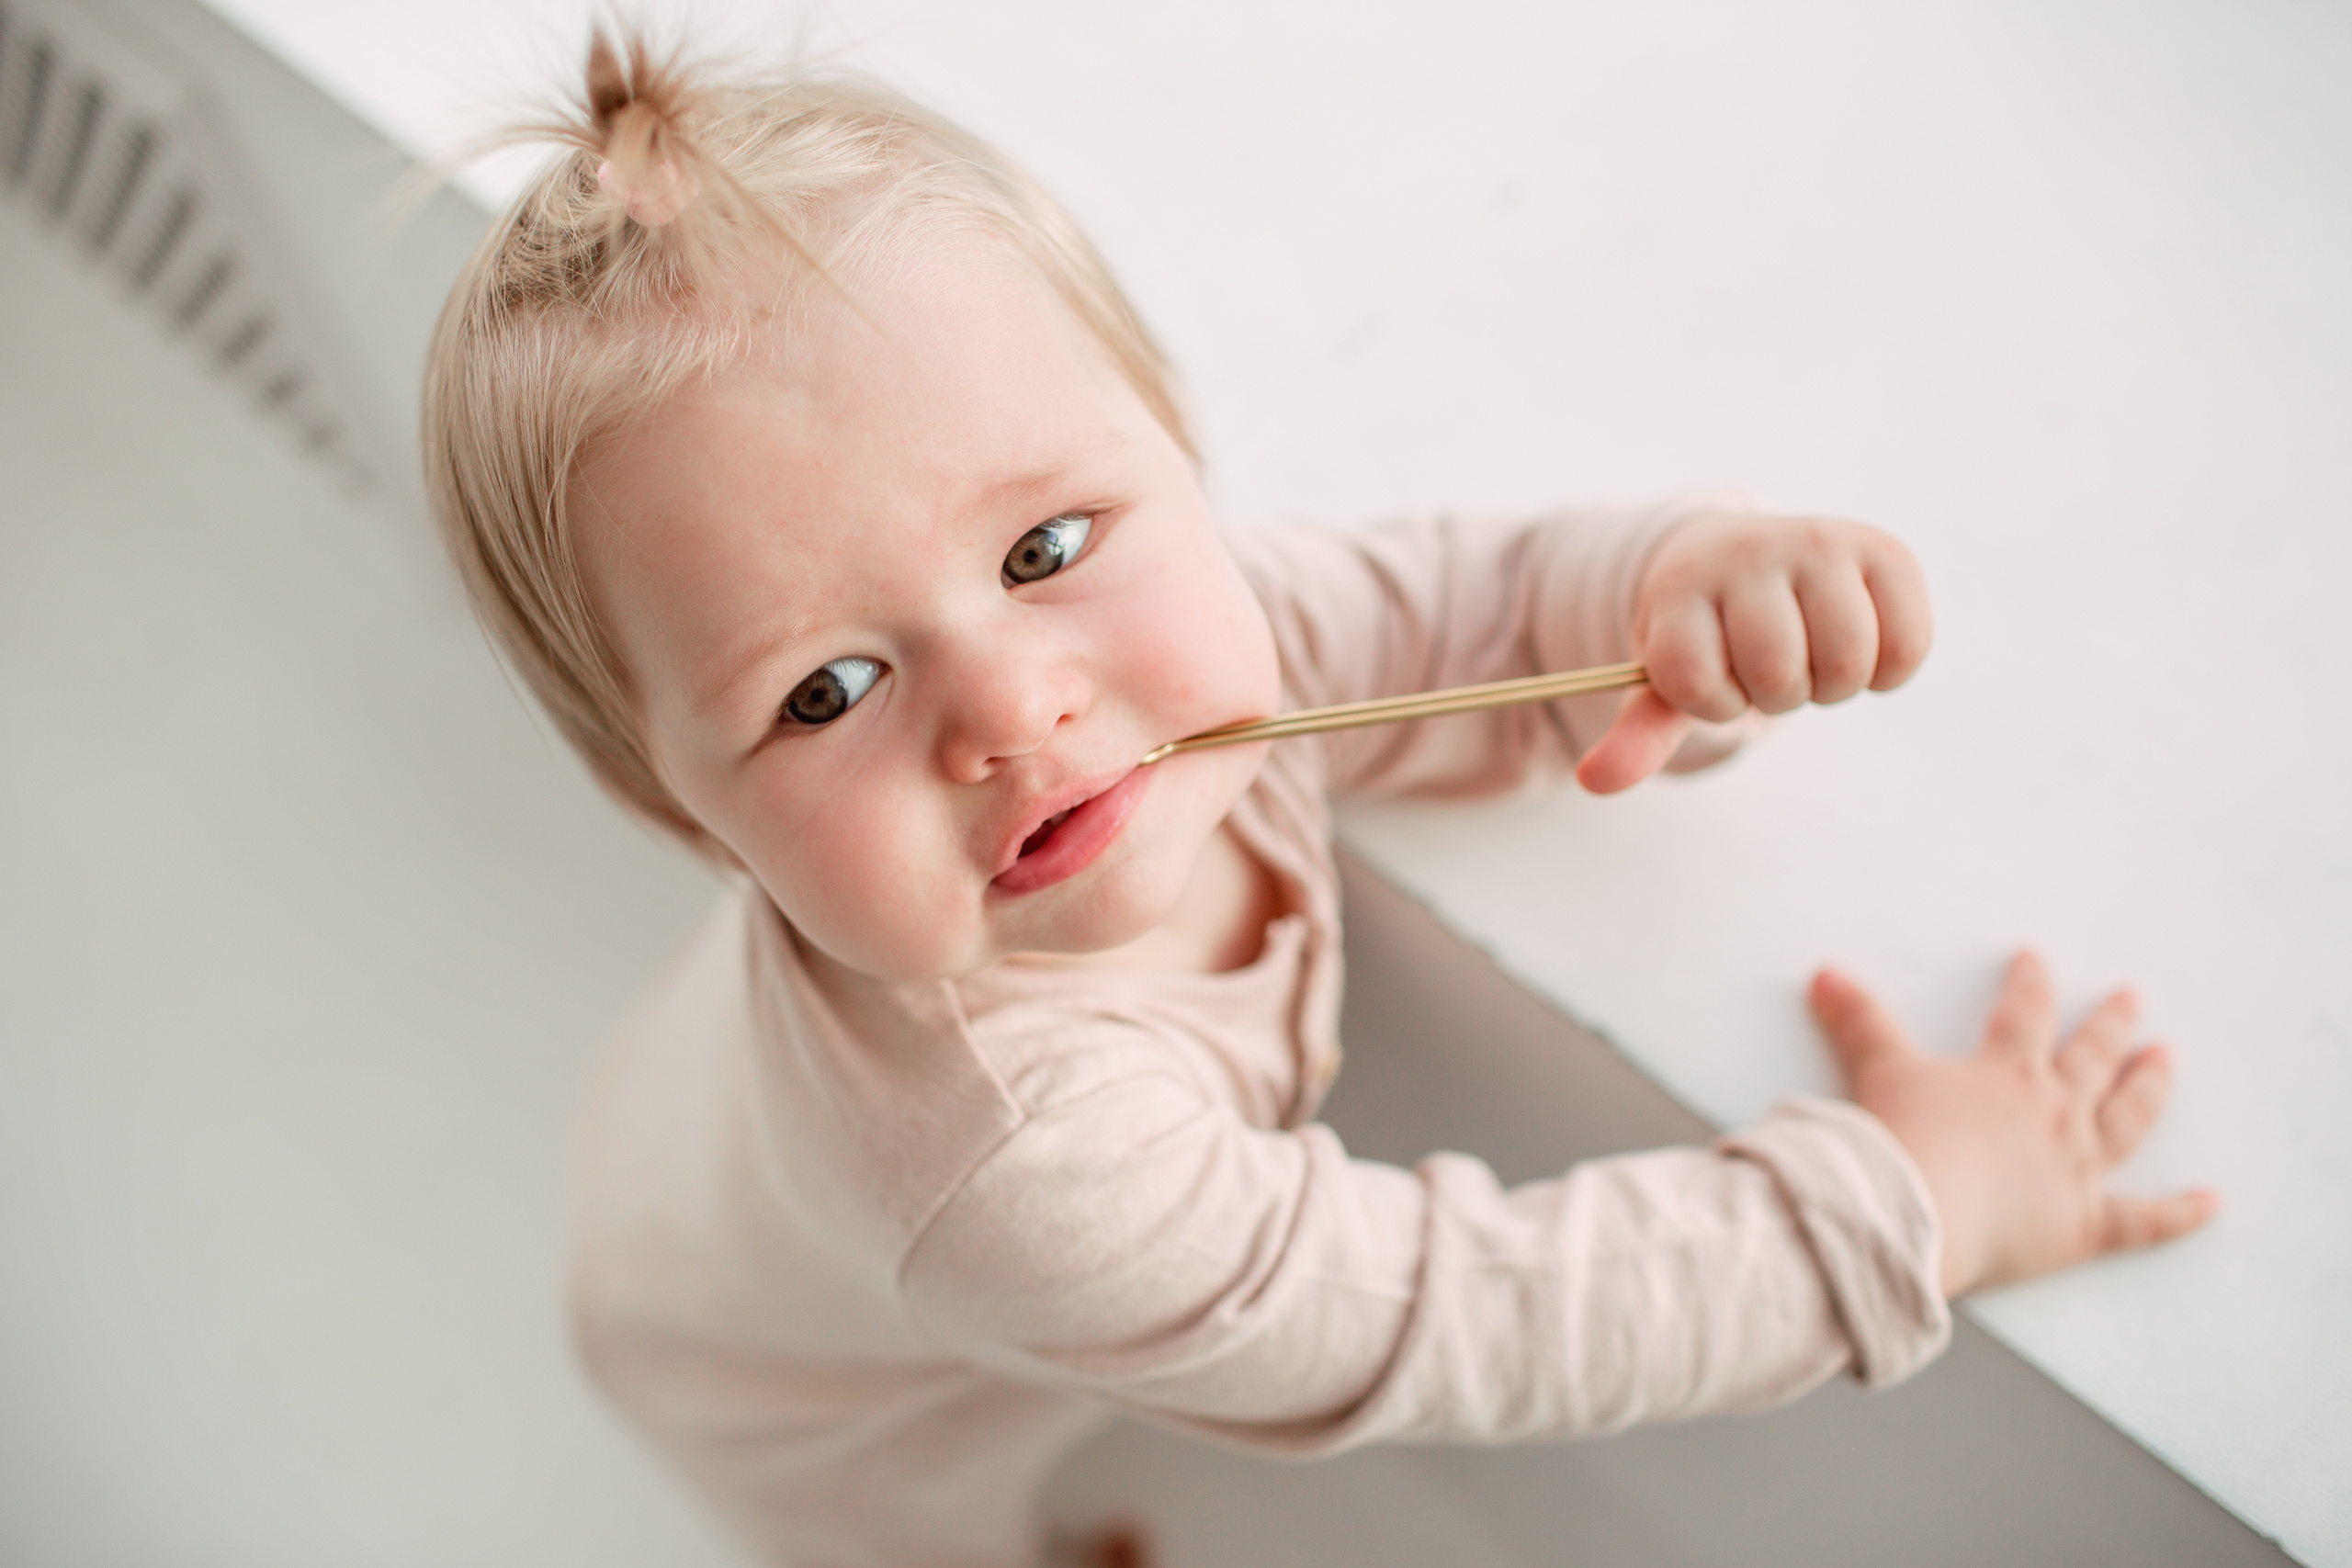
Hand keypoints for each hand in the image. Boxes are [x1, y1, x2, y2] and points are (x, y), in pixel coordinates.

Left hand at [1575, 513, 1931, 793]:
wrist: (1746, 560)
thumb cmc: (1706, 636)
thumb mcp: (1667, 683)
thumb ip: (1639, 734)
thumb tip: (1594, 781)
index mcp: (1682, 586)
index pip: (1695, 681)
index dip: (1710, 700)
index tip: (1710, 673)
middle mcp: (1749, 550)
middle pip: (1779, 676)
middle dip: (1774, 694)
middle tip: (1766, 666)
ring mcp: (1819, 543)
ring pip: (1846, 662)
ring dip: (1830, 685)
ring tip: (1810, 655)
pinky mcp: (1883, 550)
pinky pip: (1906, 645)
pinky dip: (1887, 671)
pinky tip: (1861, 646)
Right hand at [1810, 952, 2219, 1297]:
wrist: (1914, 1211)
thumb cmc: (1897, 1142)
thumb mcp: (1875, 1068)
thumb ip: (1856, 1020)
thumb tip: (1825, 972)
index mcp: (2007, 1072)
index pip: (2024, 1012)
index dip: (2030, 983)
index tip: (2036, 960)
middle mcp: (2053, 1112)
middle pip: (2092, 1058)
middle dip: (2111, 1025)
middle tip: (2131, 999)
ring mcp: (2076, 1168)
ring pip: (2127, 1119)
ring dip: (2149, 1088)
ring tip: (2166, 1062)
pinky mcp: (2084, 1226)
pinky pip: (2144, 1221)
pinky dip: (2181, 1214)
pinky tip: (2211, 1201)